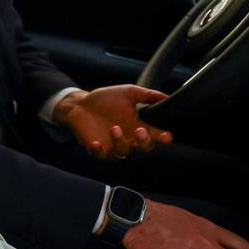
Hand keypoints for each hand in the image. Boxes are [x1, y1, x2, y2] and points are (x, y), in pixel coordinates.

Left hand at [52, 85, 171, 159]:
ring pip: (123, 153)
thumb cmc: (106, 99)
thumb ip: (147, 95)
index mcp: (138, 127)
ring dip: (120, 142)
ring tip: (115, 128)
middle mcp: (128, 139)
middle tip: (140, 131)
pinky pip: (100, 155)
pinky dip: (99, 151)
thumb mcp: (128, 93)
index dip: (162, 138)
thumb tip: (167, 97)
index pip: (155, 136)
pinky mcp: (97, 149)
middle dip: (144, 142)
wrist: (80, 104)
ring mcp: (113, 146)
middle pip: (143, 148)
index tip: (166, 136)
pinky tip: (97, 143)